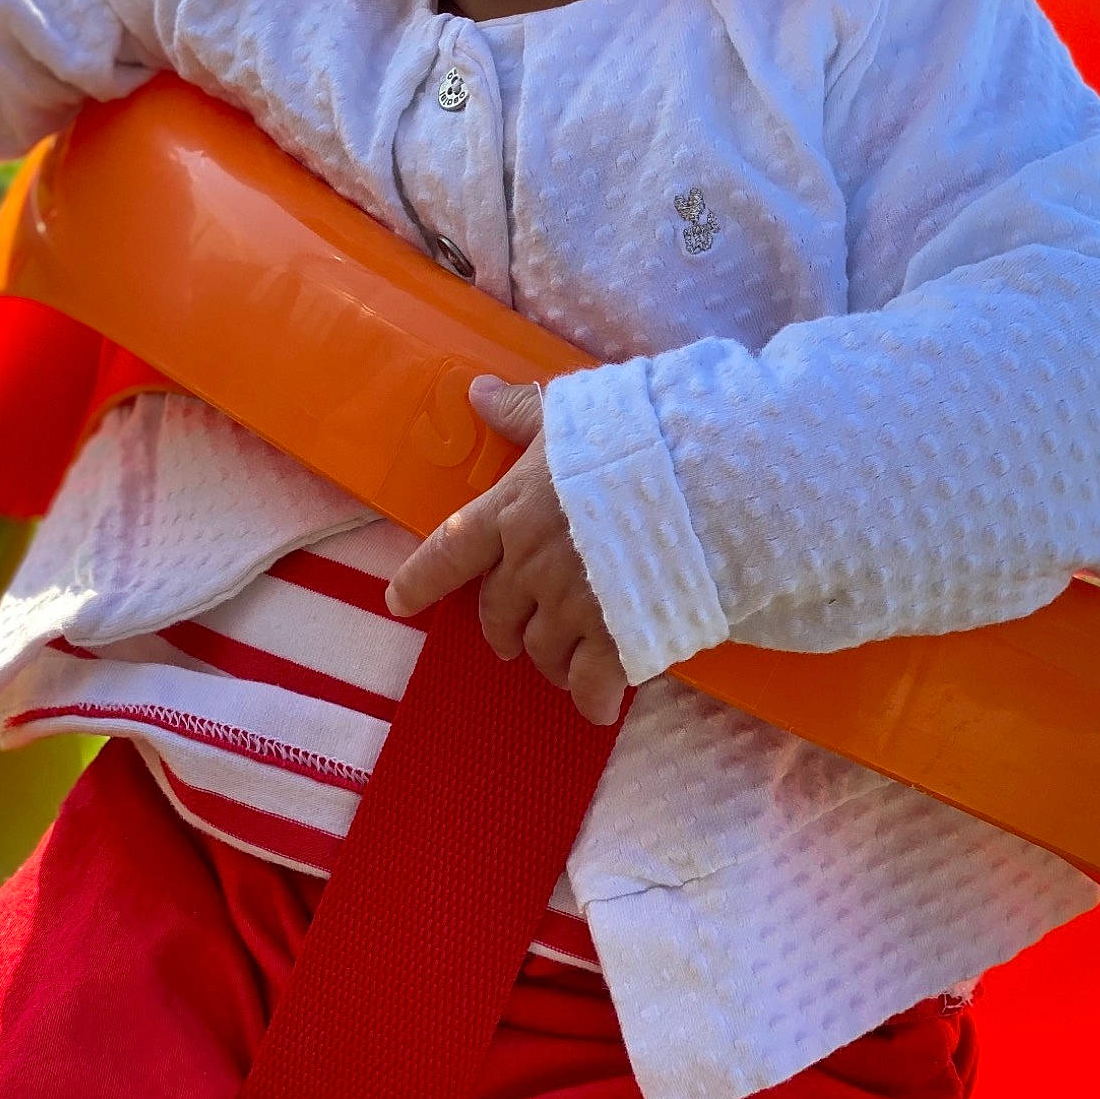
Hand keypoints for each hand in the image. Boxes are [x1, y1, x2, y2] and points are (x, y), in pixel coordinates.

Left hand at [385, 378, 629, 725]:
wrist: (700, 479)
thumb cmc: (631, 438)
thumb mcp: (570, 416)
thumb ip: (522, 412)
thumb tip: (477, 392)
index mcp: (510, 511)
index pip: (449, 551)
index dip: (420, 580)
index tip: (398, 602)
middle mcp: (529, 564)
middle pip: (497, 614)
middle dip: (503, 629)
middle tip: (514, 638)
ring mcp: (570, 606)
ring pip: (542, 652)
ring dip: (548, 662)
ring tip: (564, 666)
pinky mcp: (614, 639)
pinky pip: (591, 685)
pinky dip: (590, 700)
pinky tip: (597, 706)